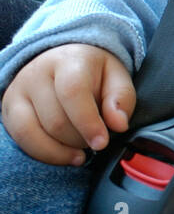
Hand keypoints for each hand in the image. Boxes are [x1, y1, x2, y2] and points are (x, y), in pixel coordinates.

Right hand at [1, 43, 135, 165]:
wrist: (63, 59)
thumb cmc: (92, 72)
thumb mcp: (116, 77)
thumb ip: (122, 99)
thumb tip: (118, 124)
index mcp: (69, 60)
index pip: (73, 92)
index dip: (87, 122)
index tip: (101, 143)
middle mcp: (38, 72)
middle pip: (56, 120)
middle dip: (79, 140)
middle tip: (94, 140)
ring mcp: (19, 90)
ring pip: (34, 132)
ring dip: (62, 150)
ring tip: (81, 150)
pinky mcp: (9, 108)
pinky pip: (21, 139)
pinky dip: (45, 154)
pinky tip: (64, 154)